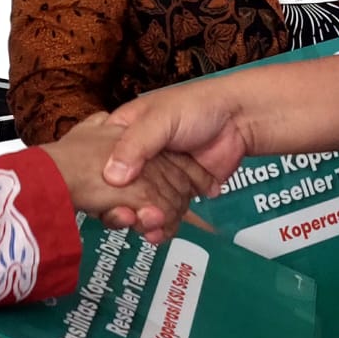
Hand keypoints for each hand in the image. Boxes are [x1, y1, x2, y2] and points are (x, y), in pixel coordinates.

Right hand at [102, 86, 248, 213]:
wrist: (240, 120)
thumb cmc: (197, 106)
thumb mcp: (160, 119)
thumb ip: (135, 145)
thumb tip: (111, 177)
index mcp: (124, 133)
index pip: (98, 162)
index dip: (98, 183)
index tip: (100, 199)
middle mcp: (137, 157)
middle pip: (117, 191)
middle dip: (122, 209)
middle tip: (130, 217)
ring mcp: (158, 176)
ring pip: (140, 206)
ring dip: (143, 220)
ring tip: (150, 227)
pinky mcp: (178, 191)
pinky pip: (164, 212)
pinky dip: (162, 225)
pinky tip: (162, 231)